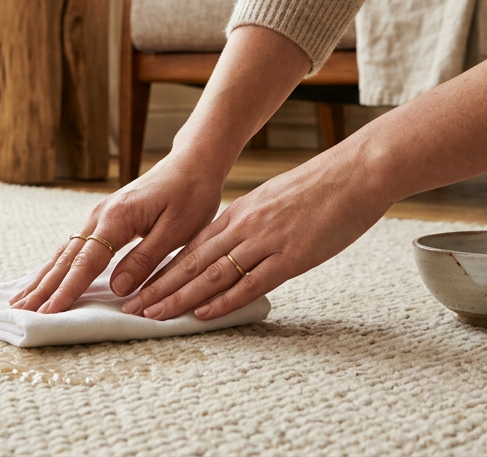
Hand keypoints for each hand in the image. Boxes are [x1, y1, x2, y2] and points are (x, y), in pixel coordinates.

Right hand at [9, 153, 226, 312]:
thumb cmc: (190, 195)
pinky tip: (46, 277)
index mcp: (117, 218)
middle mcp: (100, 215)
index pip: (86, 262)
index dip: (67, 290)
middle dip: (42, 287)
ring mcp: (99, 215)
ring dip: (43, 277)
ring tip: (21, 300)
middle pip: (66, 258)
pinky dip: (56, 265)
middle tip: (19, 312)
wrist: (192, 163)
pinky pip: (74, 246)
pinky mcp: (104, 218)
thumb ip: (145, 259)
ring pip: (64, 252)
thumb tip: (116, 288)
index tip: (48, 312)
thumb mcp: (177, 230)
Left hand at [120, 154, 389, 321]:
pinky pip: (250, 282)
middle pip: (191, 263)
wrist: (356, 172)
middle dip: (158, 288)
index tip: (140, 288)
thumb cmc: (321, 188)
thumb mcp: (273, 201)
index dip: (162, 271)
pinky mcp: (291, 256)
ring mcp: (266, 241)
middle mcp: (244, 226)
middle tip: (130, 308)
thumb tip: (235, 245)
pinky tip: (203, 314)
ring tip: (153, 315)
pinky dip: (224, 300)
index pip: (190, 248)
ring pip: (212, 275)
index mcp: (239, 214)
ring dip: (179, 298)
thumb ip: (251, 223)